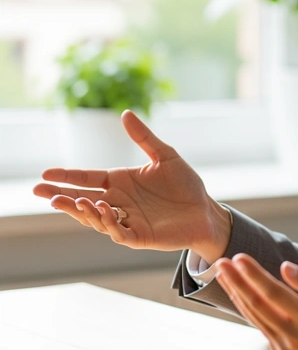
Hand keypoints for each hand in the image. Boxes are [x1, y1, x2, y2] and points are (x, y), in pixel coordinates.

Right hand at [32, 110, 230, 260]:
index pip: (87, 178)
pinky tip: (100, 211)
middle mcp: (118, 201)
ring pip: (95, 217)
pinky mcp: (139, 236)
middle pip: (83, 198)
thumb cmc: (185, 184)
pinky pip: (118, 231)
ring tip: (69, 200)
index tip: (45, 172)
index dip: (67, 176)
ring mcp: (126, 220)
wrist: (205, 210)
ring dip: (81, 209)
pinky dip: (107, 223)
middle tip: (39, 190)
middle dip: (61, 195)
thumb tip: (125, 113)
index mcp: (120, 181)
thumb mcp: (165, 156)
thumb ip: (144, 137)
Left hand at [214, 254, 297, 349]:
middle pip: (257, 305)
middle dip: (236, 282)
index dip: (253, 274)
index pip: (273, 292)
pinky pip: (263, 330)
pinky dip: (252, 311)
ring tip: (225, 276)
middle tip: (221, 263)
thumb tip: (284, 267)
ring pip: (255, 318)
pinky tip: (243, 295)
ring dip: (238, 295)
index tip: (238, 258)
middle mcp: (295, 337)